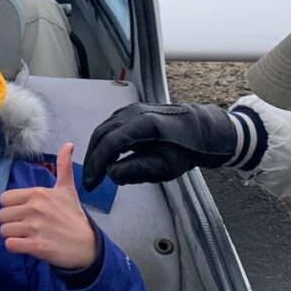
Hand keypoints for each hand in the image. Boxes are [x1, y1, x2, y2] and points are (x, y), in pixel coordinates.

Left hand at [0, 143, 95, 269]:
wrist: (87, 244)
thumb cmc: (74, 216)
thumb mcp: (68, 190)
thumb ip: (63, 167)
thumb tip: (68, 144)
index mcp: (38, 193)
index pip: (4, 198)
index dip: (10, 207)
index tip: (22, 212)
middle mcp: (34, 208)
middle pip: (2, 215)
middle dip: (11, 222)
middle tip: (24, 226)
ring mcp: (35, 227)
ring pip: (4, 231)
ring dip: (12, 235)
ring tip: (26, 236)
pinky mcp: (36, 246)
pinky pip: (10, 245)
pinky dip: (15, 247)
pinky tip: (27, 245)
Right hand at [82, 103, 236, 190]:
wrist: (200, 130)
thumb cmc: (185, 150)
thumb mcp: (165, 167)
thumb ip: (137, 170)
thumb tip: (111, 172)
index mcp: (144, 124)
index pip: (110, 142)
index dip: (97, 163)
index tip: (91, 182)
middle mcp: (134, 112)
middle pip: (102, 134)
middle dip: (93, 159)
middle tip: (90, 182)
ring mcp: (131, 109)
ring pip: (103, 129)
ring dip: (96, 151)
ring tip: (96, 172)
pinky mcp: (130, 111)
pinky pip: (110, 126)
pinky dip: (103, 142)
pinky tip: (105, 157)